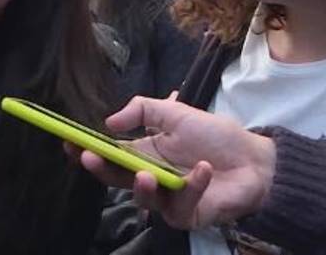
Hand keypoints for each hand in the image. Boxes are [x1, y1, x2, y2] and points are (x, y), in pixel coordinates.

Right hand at [73, 96, 276, 229]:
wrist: (255, 160)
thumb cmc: (215, 136)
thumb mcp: (176, 112)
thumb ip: (141, 110)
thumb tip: (109, 122)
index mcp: (144, 154)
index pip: (110, 155)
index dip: (89, 149)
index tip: (70, 142)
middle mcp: (151, 177)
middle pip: (117, 178)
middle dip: (100, 169)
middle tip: (89, 158)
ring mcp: (168, 199)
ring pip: (143, 199)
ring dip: (141, 188)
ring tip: (147, 174)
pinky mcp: (187, 215)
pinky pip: (180, 207)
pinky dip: (191, 187)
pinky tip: (203, 169)